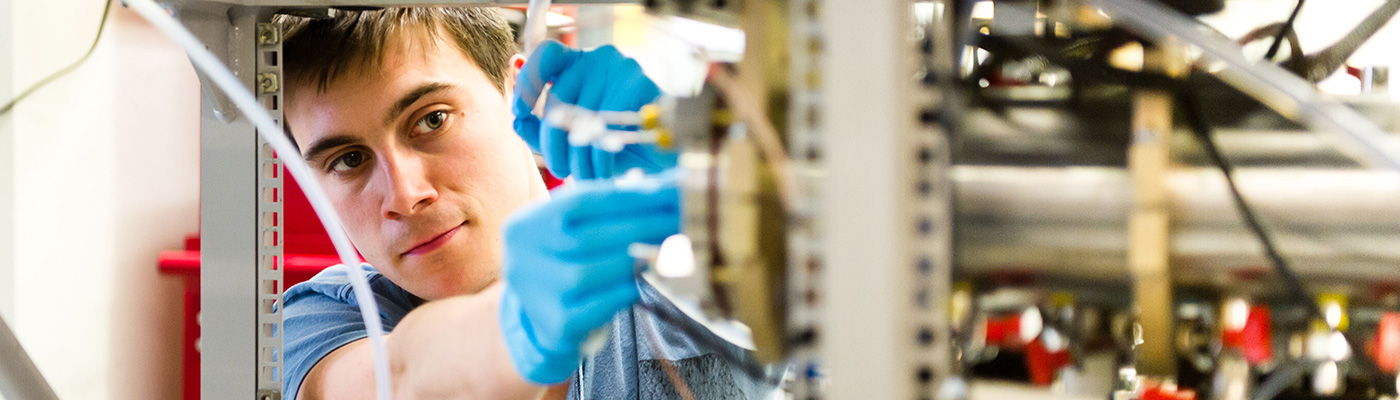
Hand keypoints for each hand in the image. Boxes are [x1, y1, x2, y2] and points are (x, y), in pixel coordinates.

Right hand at [498, 174, 680, 383]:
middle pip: (585, 238)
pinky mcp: (556, 325)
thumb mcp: (574, 228)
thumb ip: (610, 206)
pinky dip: (620, 292)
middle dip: (637, 227)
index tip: (663, 191)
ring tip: (654, 250)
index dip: (625, 196)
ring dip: (627, 260)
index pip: (578, 201)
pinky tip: (635, 283)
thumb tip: (667, 185)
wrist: (542, 316)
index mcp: (523, 226)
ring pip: (586, 273)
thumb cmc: (566, 259)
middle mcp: (521, 260)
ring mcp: (536, 295)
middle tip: (674, 221)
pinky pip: (595, 307)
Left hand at [513, 40, 676, 179]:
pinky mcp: (638, 85)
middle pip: (558, 99)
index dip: (527, 83)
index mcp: (579, 63)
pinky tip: (602, 173)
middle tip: (559, 169)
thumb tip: (517, 119)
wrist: (664, 161)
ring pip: (579, 119)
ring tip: (584, 176)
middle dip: (553, 143)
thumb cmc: (617, 146)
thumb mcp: (572, 137)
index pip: (545, 56)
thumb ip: (540, 128)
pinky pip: (604, 129)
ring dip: (577, 157)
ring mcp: (620, 69)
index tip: (520, 112)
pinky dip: (599, 160)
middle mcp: (598, 59)